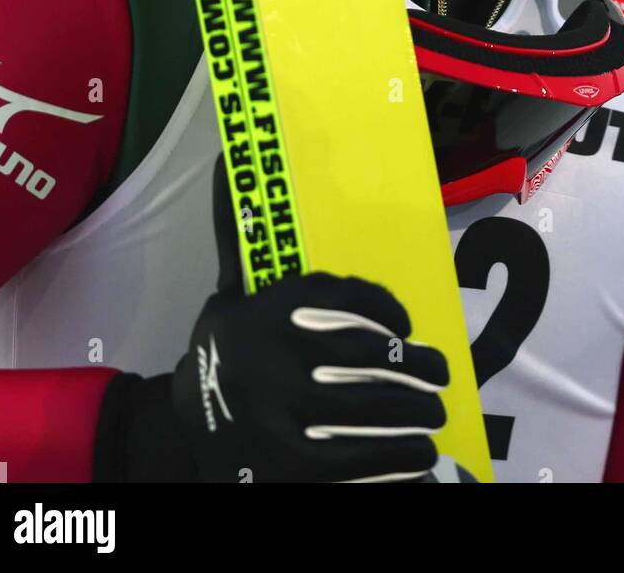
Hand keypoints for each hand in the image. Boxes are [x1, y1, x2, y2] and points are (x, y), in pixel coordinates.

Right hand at [171, 156, 448, 482]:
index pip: (348, 300)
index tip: (409, 328)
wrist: (185, 427)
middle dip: (417, 369)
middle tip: (438, 374)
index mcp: (267, 311)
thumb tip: (230, 156)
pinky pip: (362, 460)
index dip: (388, 313)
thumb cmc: (225, 349)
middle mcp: (275, 360)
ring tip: (433, 415)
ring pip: (374, 409)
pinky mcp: (290, 468)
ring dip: (416, 414)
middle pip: (371, 359)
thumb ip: (236, 228)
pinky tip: (418, 454)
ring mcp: (282, 419)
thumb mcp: (229, 289)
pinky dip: (399, 458)